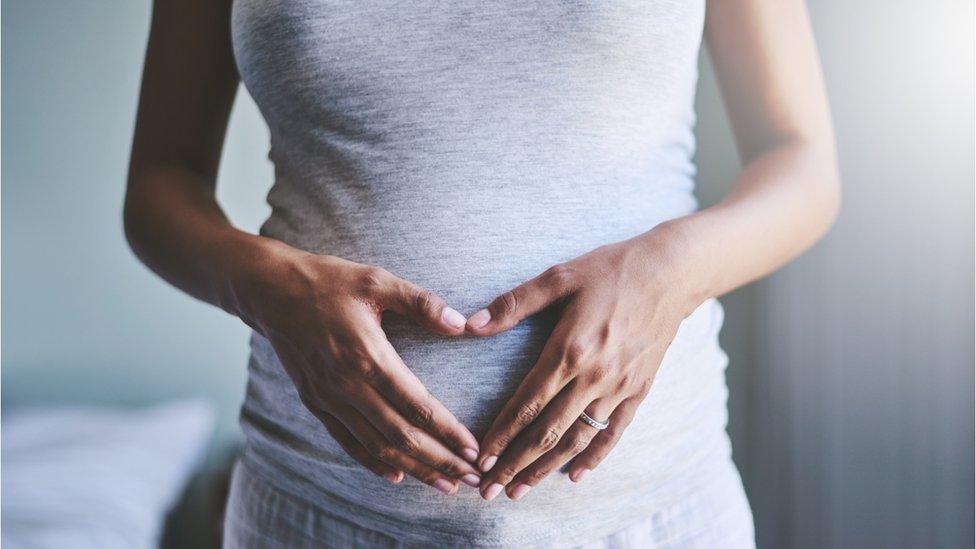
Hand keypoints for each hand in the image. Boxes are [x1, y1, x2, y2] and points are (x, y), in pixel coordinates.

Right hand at [228, 241, 482, 493]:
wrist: (270, 291)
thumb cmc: (328, 281)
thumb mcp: (377, 281)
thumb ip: (422, 303)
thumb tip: (461, 324)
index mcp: (368, 356)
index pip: (417, 406)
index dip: (448, 432)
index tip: (474, 450)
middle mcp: (348, 385)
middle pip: (401, 436)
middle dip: (440, 461)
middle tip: (472, 478)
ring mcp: (329, 398)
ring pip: (378, 446)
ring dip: (415, 468)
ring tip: (446, 485)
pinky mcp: (315, 402)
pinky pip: (348, 441)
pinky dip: (373, 462)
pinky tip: (397, 475)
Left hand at [466, 228, 700, 500]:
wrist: (671, 273)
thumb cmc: (610, 269)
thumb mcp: (559, 276)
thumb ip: (515, 303)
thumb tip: (471, 323)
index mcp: (569, 349)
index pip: (527, 403)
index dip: (501, 434)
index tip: (480, 457)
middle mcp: (593, 376)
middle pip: (547, 431)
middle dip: (514, 462)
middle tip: (490, 489)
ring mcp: (618, 387)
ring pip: (576, 438)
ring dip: (546, 468)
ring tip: (521, 489)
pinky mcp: (638, 390)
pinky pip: (613, 432)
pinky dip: (594, 456)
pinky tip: (574, 475)